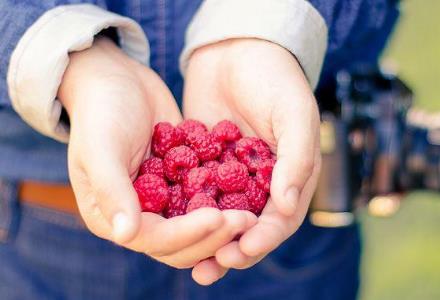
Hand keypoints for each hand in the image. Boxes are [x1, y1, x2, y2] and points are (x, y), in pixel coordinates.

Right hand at [58, 37, 255, 270]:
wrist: (119, 80)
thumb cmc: (101, 112)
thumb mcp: (101, 147)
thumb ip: (112, 190)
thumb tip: (126, 235)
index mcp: (112, 218)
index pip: (155, 240)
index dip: (187, 234)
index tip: (217, 217)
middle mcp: (140, 217)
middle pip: (182, 244)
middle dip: (214, 235)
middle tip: (246, 220)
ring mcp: (164, 202)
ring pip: (199, 227)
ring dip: (224, 225)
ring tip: (254, 215)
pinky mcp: (183, 184)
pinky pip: (208, 199)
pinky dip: (227, 201)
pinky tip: (253, 194)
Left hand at [183, 39, 321, 283]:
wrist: (237, 49)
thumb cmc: (275, 79)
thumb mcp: (294, 114)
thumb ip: (296, 159)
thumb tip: (286, 206)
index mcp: (289, 175)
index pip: (281, 218)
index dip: (264, 238)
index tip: (244, 249)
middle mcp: (261, 182)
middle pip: (248, 227)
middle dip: (232, 249)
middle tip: (212, 265)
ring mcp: (230, 175)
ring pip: (219, 217)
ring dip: (206, 241)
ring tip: (190, 263)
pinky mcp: (203, 164)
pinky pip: (194, 193)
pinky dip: (184, 211)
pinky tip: (167, 224)